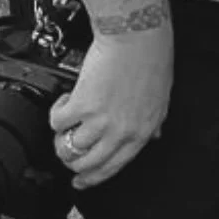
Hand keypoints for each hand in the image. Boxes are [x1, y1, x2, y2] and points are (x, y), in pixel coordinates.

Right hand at [51, 24, 173, 189]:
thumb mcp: (161, 99)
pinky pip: (57, 122)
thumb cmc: (151, 60)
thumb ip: (153, 123)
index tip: (80, 181)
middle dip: (71, 162)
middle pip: (86, 164)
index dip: (93, 178)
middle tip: (65, 150)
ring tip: (63, 124)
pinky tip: (65, 101)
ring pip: (68, 148)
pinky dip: (56, 112)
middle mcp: (121, 131)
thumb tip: (152, 137)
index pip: (113, 168)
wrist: (138, 36)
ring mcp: (100, 121)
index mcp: (142, 132)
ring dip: (60, 139)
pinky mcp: (81, 105)